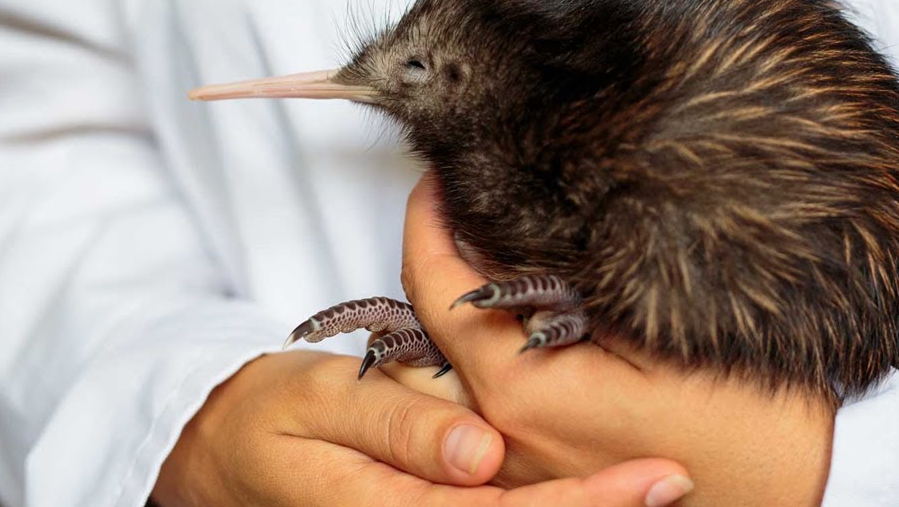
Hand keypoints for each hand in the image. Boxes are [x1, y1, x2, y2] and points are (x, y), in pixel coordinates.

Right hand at [152, 348, 690, 505]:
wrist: (220, 454)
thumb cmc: (268, 418)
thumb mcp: (320, 403)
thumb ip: (400, 425)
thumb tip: (482, 455)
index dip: (587, 503)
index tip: (656, 480)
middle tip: (678, 478)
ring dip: (583, 506)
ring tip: (655, 480)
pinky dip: (549, 501)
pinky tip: (592, 488)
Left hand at [394, 175, 833, 505]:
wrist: (782, 503)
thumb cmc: (750, 422)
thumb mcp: (673, 330)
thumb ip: (579, 282)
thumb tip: (515, 228)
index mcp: (522, 391)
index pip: (437, 288)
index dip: (428, 221)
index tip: (438, 179)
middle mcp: (500, 438)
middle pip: (424, 337)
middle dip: (431, 264)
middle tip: (452, 208)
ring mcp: (515, 467)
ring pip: (444, 377)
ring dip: (448, 315)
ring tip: (475, 258)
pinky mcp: (540, 479)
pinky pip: (478, 410)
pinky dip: (476, 358)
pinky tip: (515, 323)